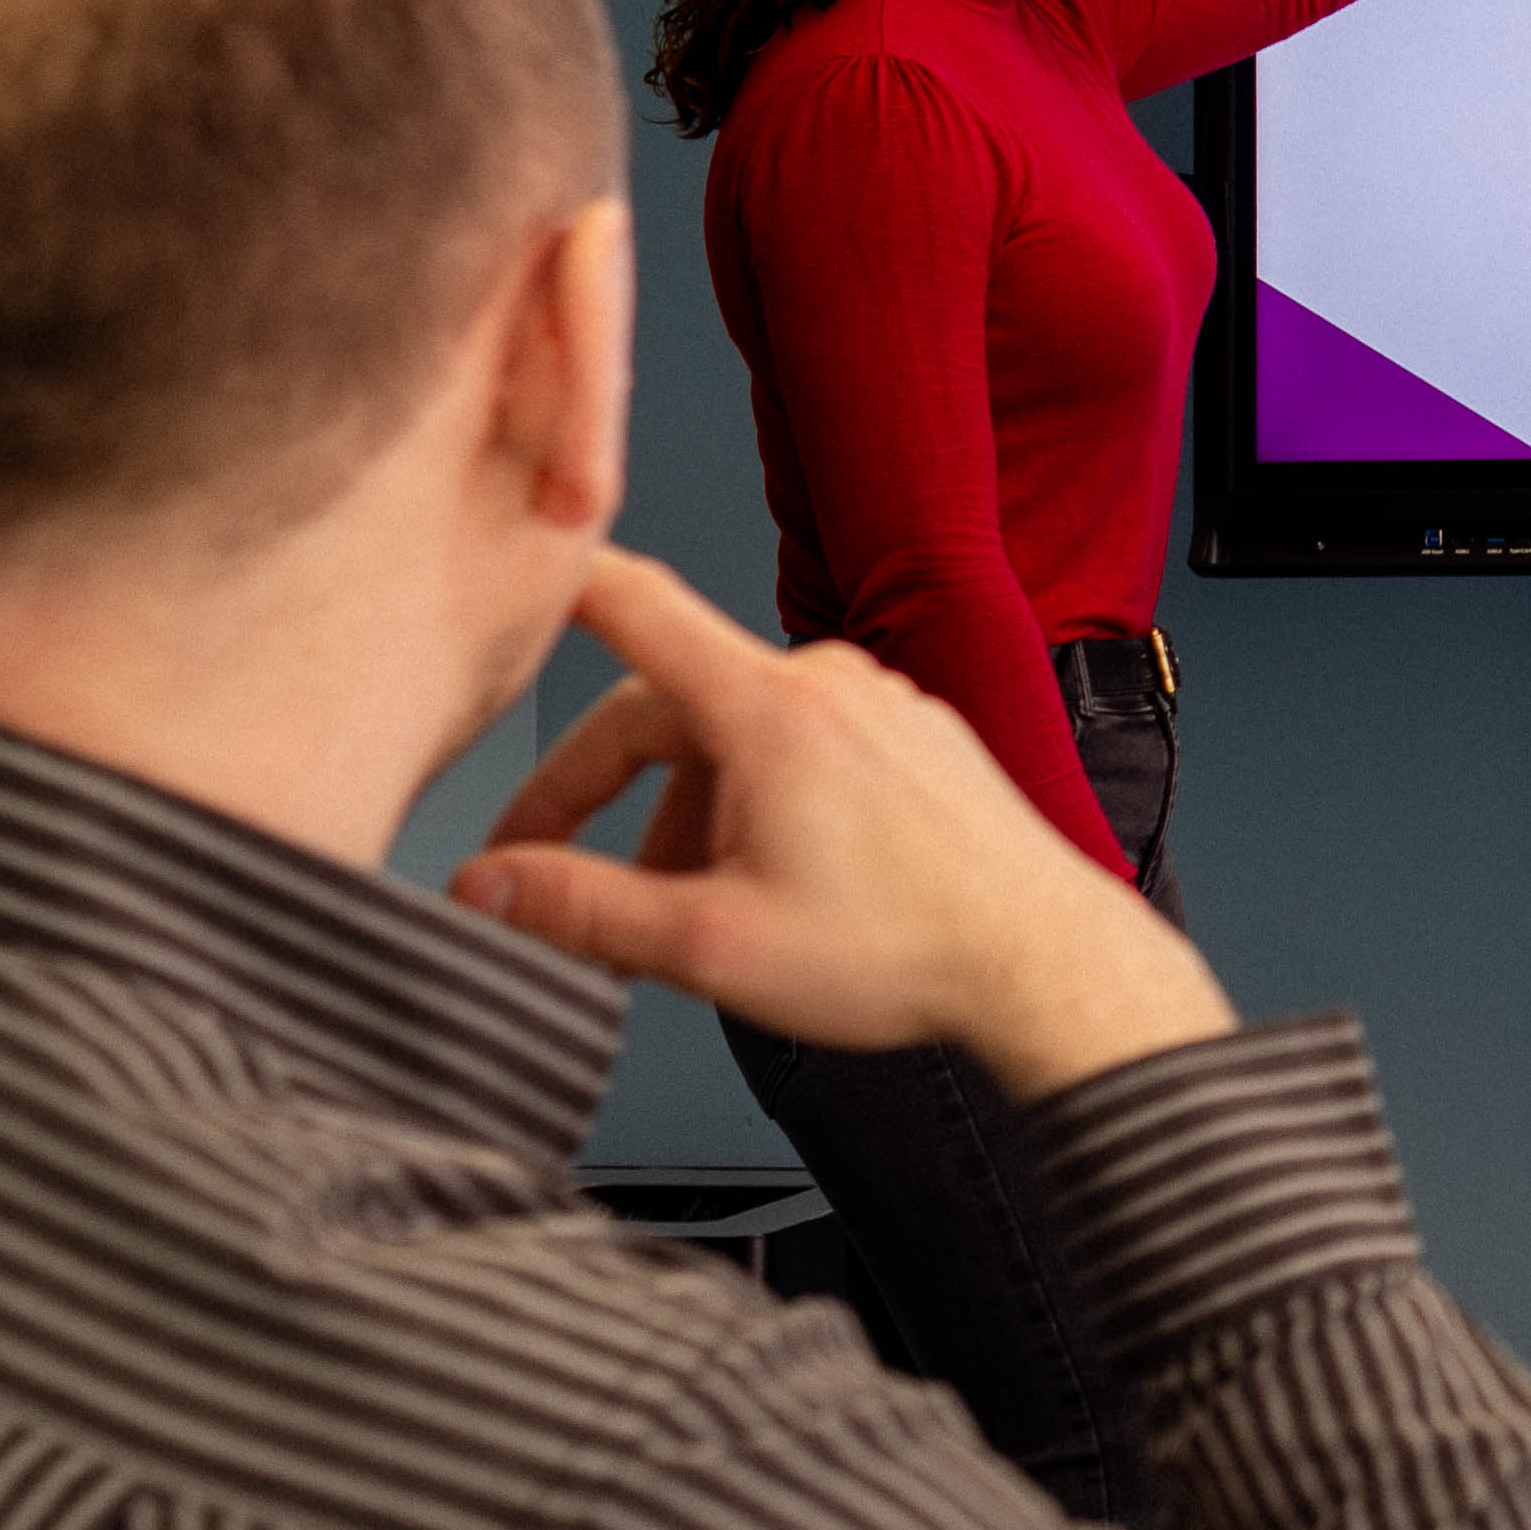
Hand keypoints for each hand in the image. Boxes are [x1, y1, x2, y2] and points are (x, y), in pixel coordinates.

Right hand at [455, 551, 1231, 1101]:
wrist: (1046, 963)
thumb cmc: (904, 953)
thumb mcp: (710, 945)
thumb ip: (582, 909)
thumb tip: (484, 890)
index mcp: (768, 707)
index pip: (631, 605)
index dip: (554, 586)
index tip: (502, 566)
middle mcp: (827, 683)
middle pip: (668, 705)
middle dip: (601, 796)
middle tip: (547, 876)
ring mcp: (880, 706)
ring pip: (737, 741)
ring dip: (684, 817)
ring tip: (671, 917)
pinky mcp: (917, 739)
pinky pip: (804, 752)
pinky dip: (754, 807)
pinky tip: (758, 888)